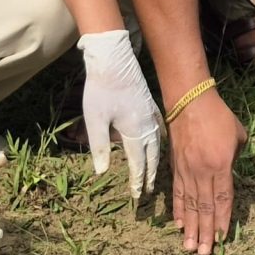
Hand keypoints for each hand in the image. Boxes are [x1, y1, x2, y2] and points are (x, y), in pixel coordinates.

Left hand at [78, 29, 160, 204]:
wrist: (113, 59)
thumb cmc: (101, 89)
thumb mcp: (95, 119)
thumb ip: (99, 146)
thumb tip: (102, 171)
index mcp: (134, 130)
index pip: (138, 162)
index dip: (137, 180)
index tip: (137, 195)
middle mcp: (146, 124)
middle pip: (152, 155)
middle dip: (149, 173)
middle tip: (148, 189)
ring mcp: (150, 113)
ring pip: (157, 142)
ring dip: (156, 159)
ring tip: (154, 171)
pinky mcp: (149, 104)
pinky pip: (159, 129)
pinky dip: (159, 141)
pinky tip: (157, 142)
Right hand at [167, 90, 243, 254]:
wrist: (189, 102)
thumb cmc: (219, 116)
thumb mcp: (238, 136)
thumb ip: (236, 158)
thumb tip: (230, 172)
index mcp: (221, 166)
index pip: (223, 199)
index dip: (222, 220)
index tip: (221, 238)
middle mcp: (202, 173)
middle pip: (204, 208)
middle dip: (204, 233)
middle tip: (202, 254)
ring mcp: (186, 171)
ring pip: (188, 205)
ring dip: (190, 228)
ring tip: (188, 247)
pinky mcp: (175, 167)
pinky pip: (177, 193)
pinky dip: (178, 210)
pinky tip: (178, 224)